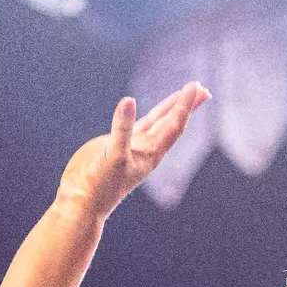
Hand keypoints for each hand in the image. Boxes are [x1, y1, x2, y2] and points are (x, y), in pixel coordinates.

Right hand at [56, 83, 210, 218]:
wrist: (83, 199)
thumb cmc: (101, 184)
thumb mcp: (113, 155)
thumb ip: (122, 128)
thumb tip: (128, 100)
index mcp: (152, 154)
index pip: (174, 125)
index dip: (185, 106)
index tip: (195, 87)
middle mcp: (147, 149)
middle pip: (173, 122)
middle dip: (187, 106)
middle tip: (203, 88)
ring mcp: (134, 146)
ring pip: (158, 121)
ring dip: (171, 107)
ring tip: (185, 92)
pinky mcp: (118, 143)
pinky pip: (138, 123)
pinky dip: (146, 113)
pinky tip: (154, 106)